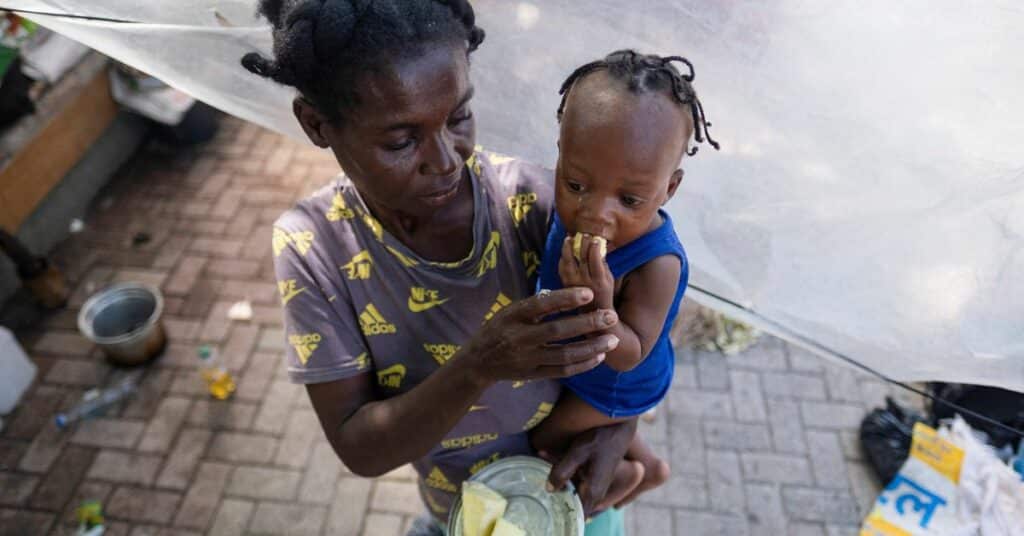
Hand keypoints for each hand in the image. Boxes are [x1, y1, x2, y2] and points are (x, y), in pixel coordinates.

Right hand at [455, 287, 619, 385]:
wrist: (478, 361)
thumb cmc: (500, 328)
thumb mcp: (511, 310)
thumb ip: (536, 305)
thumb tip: (569, 294)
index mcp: (513, 315)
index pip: (542, 304)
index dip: (566, 298)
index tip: (589, 293)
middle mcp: (519, 337)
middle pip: (557, 331)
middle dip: (587, 324)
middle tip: (611, 316)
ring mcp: (527, 358)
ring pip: (564, 355)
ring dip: (591, 348)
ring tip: (612, 340)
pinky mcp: (533, 374)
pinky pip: (562, 371)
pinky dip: (583, 364)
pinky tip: (599, 356)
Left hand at [541, 418, 637, 513]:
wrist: (618, 422)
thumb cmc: (600, 438)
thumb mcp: (577, 453)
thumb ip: (562, 472)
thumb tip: (549, 489)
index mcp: (593, 491)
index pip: (578, 513)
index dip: (563, 510)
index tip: (550, 501)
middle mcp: (597, 491)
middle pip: (573, 500)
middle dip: (557, 491)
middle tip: (543, 480)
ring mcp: (597, 482)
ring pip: (573, 487)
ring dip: (559, 477)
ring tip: (542, 458)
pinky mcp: (594, 473)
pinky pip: (576, 477)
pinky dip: (564, 469)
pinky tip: (546, 453)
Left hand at [558, 235, 613, 310]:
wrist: (593, 312)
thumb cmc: (604, 292)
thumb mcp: (609, 279)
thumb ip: (603, 264)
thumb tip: (598, 246)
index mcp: (599, 280)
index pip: (595, 259)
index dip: (594, 247)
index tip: (596, 239)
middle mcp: (585, 282)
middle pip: (581, 258)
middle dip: (582, 244)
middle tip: (583, 234)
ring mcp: (573, 283)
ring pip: (568, 262)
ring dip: (567, 248)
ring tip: (568, 238)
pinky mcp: (565, 284)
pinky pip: (561, 268)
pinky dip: (562, 257)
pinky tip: (564, 250)